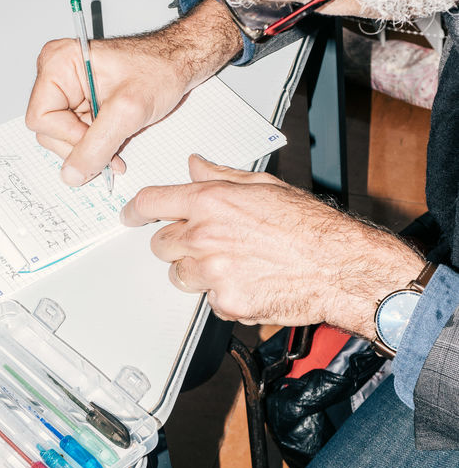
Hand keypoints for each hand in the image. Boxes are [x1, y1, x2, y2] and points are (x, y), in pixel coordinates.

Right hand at [25, 0, 240, 186]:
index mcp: (58, 64)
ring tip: (118, 141)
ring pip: (63, 138)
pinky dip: (96, 145)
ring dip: (91, 148)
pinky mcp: (79, 103)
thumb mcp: (128, 110)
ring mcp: (67, 91)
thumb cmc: (158, 69)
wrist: (178, 63)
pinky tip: (115, 141)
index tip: (100, 139)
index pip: (41, 118)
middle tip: (112, 148)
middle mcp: (56, 75)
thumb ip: (97, 145)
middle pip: (49, 131)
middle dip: (82, 146)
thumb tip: (72, 174)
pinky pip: (77, 135)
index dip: (68, 137)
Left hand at [120, 156, 424, 336]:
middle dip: (176, 244)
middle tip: (205, 243)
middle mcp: (205, 236)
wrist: (338, 266)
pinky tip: (250, 282)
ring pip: (180, 276)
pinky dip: (223, 295)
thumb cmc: (309, 225)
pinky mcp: (225, 302)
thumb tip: (194, 164)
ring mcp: (213, 273)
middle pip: (160, 245)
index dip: (135, 210)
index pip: (152, 202)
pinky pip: (208, 301)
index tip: (129, 215)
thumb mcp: (263, 186)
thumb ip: (220, 176)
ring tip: (233, 264)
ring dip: (196, 272)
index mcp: (211, 202)